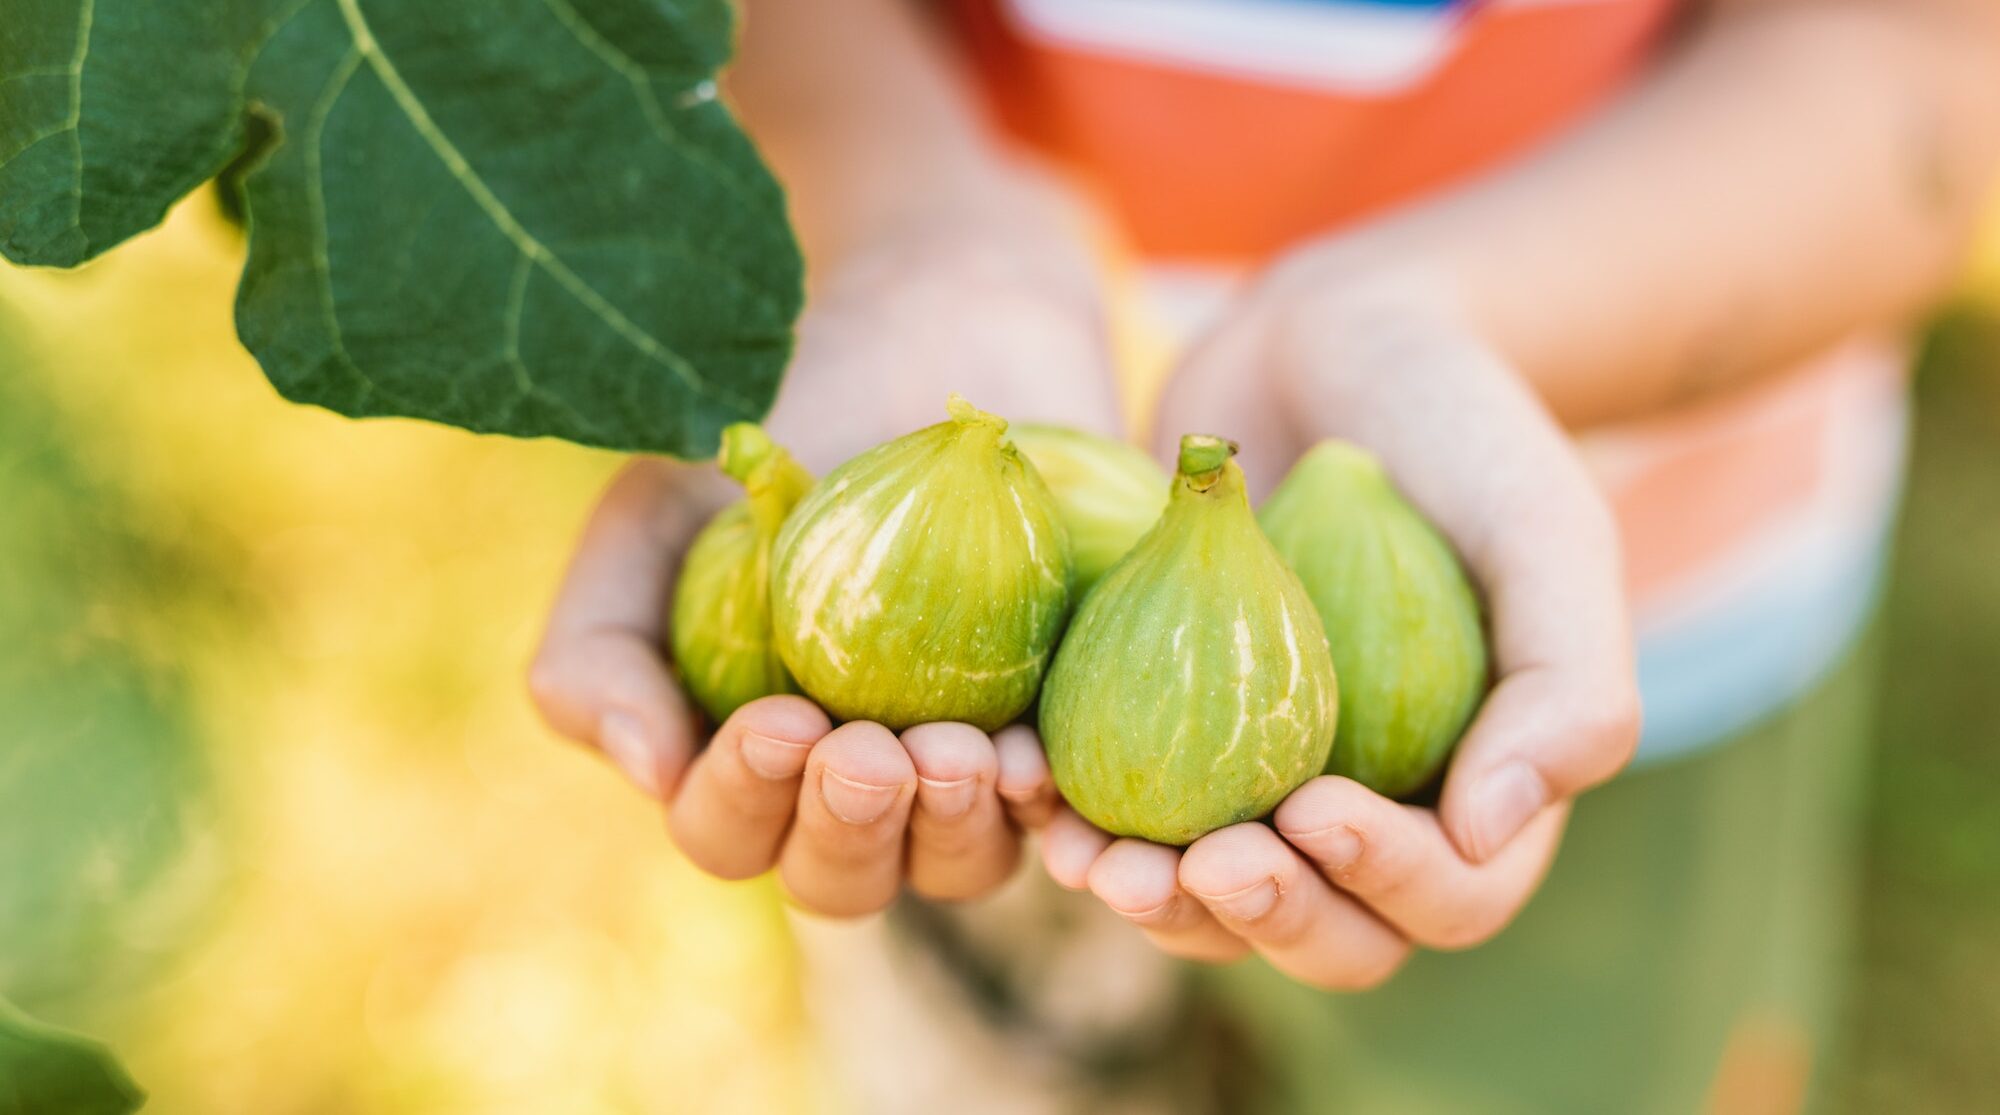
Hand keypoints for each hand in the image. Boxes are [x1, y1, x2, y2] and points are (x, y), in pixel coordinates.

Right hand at [530, 181, 1111, 916]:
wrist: (935, 326)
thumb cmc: (779, 426)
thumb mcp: (657, 514)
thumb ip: (601, 641)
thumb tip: (648, 769)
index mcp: (746, 752)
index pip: (730, 829)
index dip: (745, 801)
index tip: (777, 722)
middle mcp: (854, 782)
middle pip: (842, 875)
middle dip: (849, 831)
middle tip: (868, 752)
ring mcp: (965, 761)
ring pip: (957, 864)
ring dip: (951, 830)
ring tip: (960, 752)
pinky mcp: (1065, 721)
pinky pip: (1064, 804)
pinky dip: (1047, 801)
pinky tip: (1036, 756)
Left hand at [1042, 263, 1641, 986]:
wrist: (1337, 344)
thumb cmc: (1463, 429)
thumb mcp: (1544, 530)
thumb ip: (1565, 681)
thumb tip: (1494, 834)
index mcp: (1483, 793)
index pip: (1449, 896)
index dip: (1388, 884)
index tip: (1313, 810)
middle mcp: (1373, 811)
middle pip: (1327, 934)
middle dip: (1262, 918)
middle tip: (1196, 867)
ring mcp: (1263, 782)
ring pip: (1213, 903)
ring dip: (1155, 904)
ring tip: (1089, 860)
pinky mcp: (1168, 731)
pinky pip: (1127, 812)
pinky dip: (1082, 822)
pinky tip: (1033, 793)